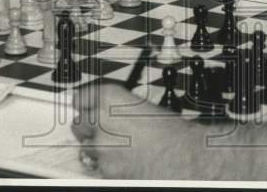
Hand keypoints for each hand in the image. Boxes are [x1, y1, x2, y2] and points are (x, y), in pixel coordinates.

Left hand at [71, 83, 194, 178]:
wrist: (187, 158)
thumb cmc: (175, 133)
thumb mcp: (144, 107)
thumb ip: (120, 107)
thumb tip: (111, 112)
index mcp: (111, 98)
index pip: (81, 97)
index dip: (84, 103)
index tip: (84, 105)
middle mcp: (101, 120)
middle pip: (79, 122)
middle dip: (87, 126)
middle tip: (99, 129)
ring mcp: (102, 147)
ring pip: (87, 147)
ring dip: (98, 147)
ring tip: (119, 147)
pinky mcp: (106, 170)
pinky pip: (99, 165)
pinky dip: (108, 165)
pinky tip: (125, 161)